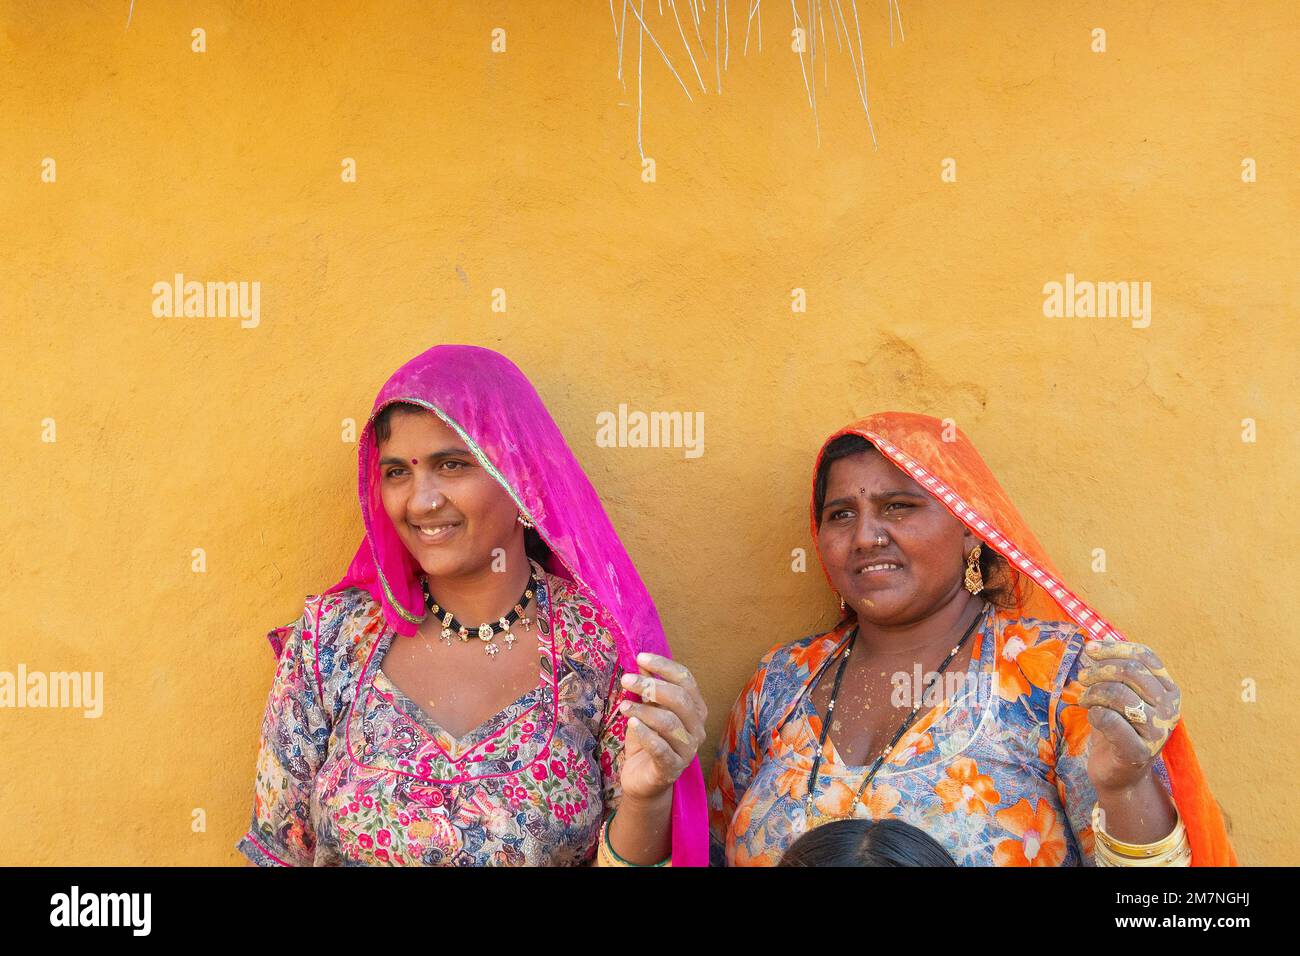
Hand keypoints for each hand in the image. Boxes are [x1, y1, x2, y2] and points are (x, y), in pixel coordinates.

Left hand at [616, 652, 707, 802]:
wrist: (643, 780)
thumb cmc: (647, 740)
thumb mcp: (646, 710)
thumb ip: (647, 689)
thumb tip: (641, 662)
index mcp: (695, 709)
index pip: (686, 680)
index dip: (664, 667)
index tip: (640, 658)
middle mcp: (697, 728)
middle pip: (680, 699)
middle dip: (651, 686)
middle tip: (626, 680)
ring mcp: (688, 750)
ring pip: (669, 723)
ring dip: (643, 710)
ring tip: (623, 707)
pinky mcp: (672, 768)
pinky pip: (661, 748)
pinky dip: (645, 734)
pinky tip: (631, 724)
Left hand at [1078, 637, 1180, 793]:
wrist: (1119, 774)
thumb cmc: (1118, 727)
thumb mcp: (1121, 693)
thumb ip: (1115, 669)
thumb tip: (1095, 644)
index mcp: (1169, 690)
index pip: (1145, 656)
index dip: (1115, 648)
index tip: (1089, 649)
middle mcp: (1170, 709)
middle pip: (1130, 671)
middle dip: (1099, 671)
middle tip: (1082, 679)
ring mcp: (1157, 731)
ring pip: (1118, 693)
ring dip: (1092, 693)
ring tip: (1085, 700)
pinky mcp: (1139, 751)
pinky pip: (1108, 719)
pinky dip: (1093, 713)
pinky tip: (1092, 717)